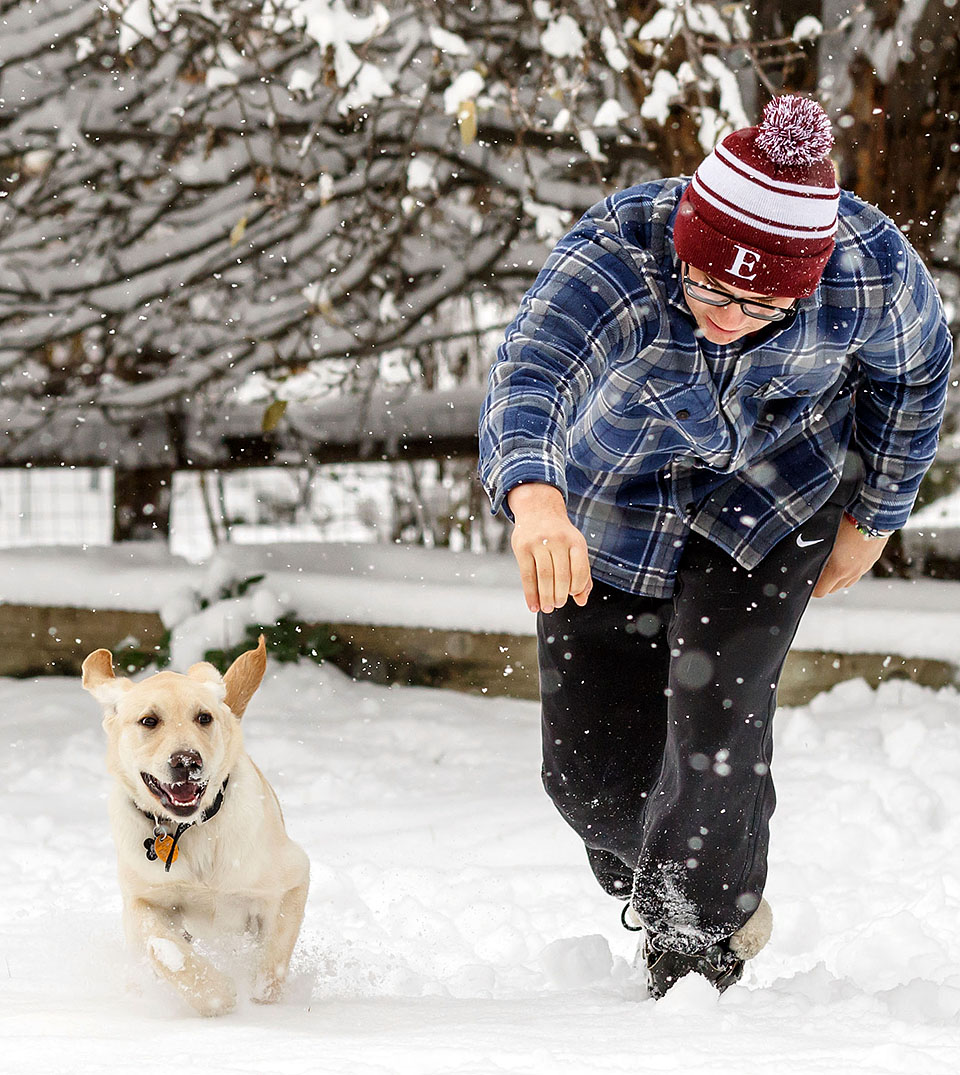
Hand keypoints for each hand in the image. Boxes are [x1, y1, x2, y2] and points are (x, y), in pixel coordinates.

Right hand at [506, 483, 592, 612]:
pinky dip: (530, 594)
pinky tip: (533, 605)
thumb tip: (582, 600)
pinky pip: (527, 575)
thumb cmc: (560, 535)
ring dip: (545, 597)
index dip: (578, 587)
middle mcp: (558, 540)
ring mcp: (539, 542)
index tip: (573, 596)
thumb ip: (582, 573)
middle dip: (560, 595)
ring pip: (544, 576)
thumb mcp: (575, 547)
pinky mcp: (522, 547)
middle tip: (558, 605)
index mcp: (575, 541)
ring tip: (547, 608)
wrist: (538, 509)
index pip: (580, 569)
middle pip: (561, 575)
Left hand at [812, 515, 888, 597]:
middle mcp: (851, 573)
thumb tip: (804, 558)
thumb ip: (816, 552)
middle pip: (832, 589)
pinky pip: (857, 574)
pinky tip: (844, 560)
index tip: (805, 582)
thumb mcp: (824, 537)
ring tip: (829, 567)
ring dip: (836, 580)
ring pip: (846, 583)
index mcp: (838, 569)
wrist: (871, 514)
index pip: (820, 592)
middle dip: (822, 584)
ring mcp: (862, 568)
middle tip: (815, 572)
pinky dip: (848, 573)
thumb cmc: (844, 522)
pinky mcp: (870, 562)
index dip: (811, 590)